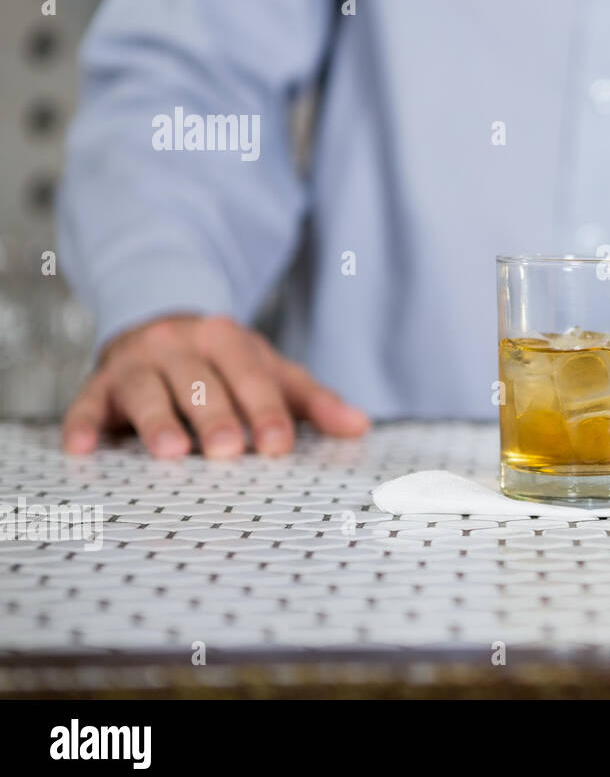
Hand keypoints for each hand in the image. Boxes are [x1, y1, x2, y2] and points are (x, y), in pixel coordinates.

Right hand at [62, 314, 369, 458]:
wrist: (159, 324)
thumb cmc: (225, 364)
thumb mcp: (270, 372)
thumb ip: (312, 401)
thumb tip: (359, 427)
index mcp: (227, 339)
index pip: (251, 376)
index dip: (266, 411)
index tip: (278, 445)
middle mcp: (179, 346)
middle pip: (199, 381)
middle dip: (214, 416)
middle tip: (226, 450)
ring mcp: (136, 363)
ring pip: (146, 389)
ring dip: (156, 419)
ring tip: (169, 452)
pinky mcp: (98, 385)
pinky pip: (86, 403)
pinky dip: (82, 423)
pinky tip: (83, 448)